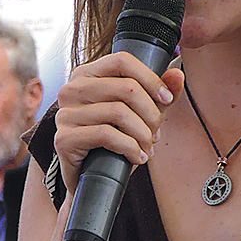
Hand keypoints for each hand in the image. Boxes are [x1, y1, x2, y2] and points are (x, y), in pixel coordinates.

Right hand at [48, 52, 183, 198]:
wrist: (91, 180)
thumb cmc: (113, 143)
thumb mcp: (140, 115)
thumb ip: (158, 94)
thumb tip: (177, 74)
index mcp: (87, 75)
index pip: (122, 60)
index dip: (151, 78)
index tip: (166, 99)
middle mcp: (71, 90)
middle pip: (125, 87)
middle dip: (151, 113)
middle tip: (155, 132)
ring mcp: (65, 114)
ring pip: (118, 112)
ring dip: (142, 134)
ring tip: (147, 147)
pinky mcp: (64, 139)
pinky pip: (106, 134)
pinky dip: (129, 147)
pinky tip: (137, 157)